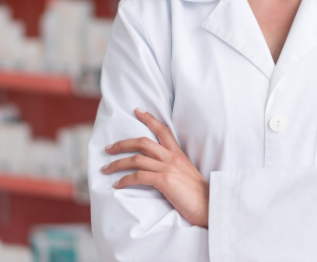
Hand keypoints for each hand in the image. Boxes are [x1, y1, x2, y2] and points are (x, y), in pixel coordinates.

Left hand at [102, 108, 209, 227]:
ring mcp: (168, 168)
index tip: (137, 110)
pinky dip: (124, 180)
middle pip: (142, 142)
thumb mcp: (187, 174)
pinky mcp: (164, 181)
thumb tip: (159, 169)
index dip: (149, 119)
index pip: (162, 130)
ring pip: (136, 159)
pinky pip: (138, 177)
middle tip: (108, 148)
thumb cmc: (199, 195)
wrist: (211, 206)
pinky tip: (117, 184)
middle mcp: (172, 157)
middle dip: (122, 144)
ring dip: (117, 164)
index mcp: (178, 154)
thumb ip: (174, 167)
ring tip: (106, 169)